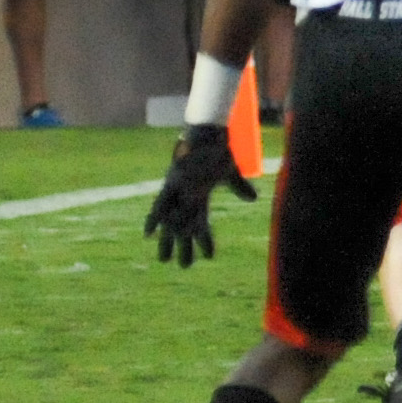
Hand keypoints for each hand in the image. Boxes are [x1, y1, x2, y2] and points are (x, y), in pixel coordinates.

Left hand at [143, 121, 256, 266]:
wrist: (205, 134)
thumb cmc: (217, 151)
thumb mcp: (230, 173)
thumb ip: (238, 188)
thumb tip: (252, 199)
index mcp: (199, 198)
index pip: (203, 224)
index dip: (205, 241)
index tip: (209, 257)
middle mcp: (185, 199)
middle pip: (183, 229)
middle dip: (184, 248)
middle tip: (184, 268)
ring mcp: (176, 193)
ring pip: (169, 223)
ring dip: (166, 241)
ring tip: (163, 260)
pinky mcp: (169, 184)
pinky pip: (160, 204)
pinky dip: (154, 218)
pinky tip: (148, 233)